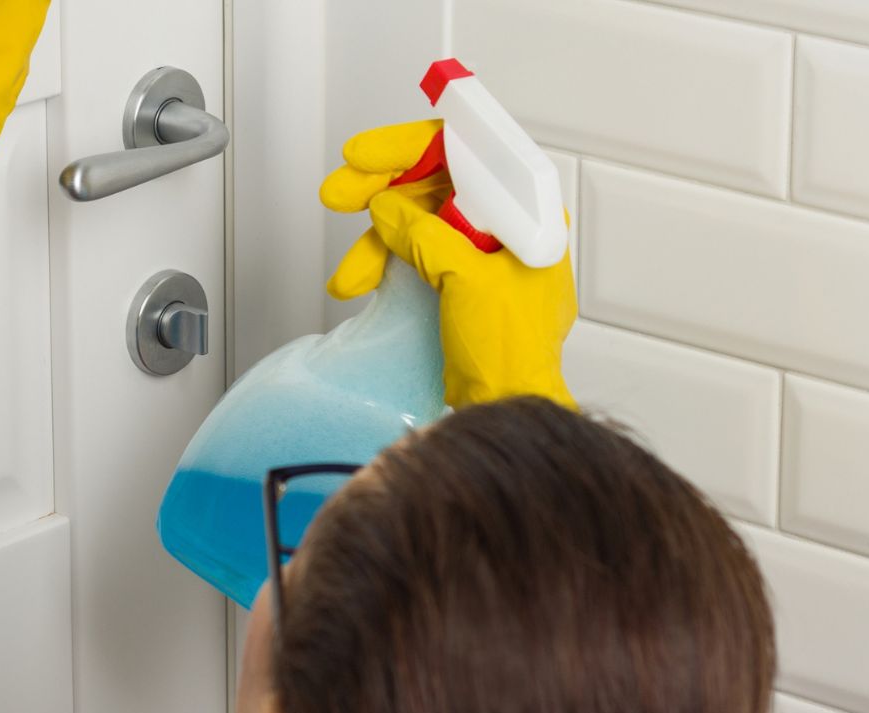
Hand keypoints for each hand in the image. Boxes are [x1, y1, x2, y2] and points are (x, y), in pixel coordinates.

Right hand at [320, 123, 576, 408]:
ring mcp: (483, 259)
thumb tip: (387, 209)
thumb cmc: (513, 356)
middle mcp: (508, 231)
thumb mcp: (467, 281)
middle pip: (437, 185)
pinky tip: (361, 281)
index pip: (470, 155)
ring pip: (419, 223)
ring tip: (350, 274)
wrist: (506, 408)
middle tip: (339, 195)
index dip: (412, 148)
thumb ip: (425, 235)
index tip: (365, 157)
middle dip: (381, 192)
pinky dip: (386, 264)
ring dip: (375, 241)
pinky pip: (418, 256)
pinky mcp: (461, 286)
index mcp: (528, 217)